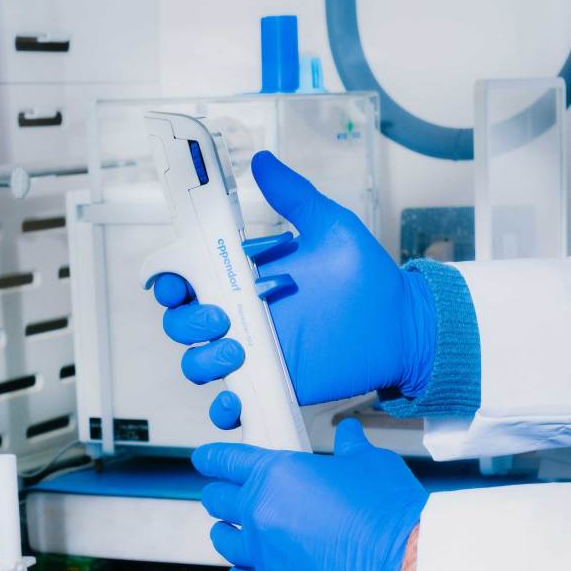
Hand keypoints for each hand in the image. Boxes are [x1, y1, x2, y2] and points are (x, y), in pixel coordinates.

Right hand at [149, 151, 435, 429]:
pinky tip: (236, 402)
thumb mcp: (331, 228)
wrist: (402, 325)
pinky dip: (225, 410)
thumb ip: (294, 198)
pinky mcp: (273, 387)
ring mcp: (254, 355)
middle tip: (221, 317)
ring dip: (202, 362)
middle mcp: (241, 317)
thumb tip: (261, 160)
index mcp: (243, 278)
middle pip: (182, 325)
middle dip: (185, 322)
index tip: (175, 281)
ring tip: (236, 351)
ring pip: (198, 365)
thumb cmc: (367, 276)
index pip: (187, 280)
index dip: (169, 282)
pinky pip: (235, 406)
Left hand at [193, 419, 427, 570]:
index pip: (225, 460)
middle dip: (219, 493)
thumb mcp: (370, 462)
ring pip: (223, 540)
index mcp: (277, 473)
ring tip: (232, 528)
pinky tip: (244, 569)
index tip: (205, 459)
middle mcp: (261, 511)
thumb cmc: (388, 511)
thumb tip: (349, 434)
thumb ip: (350, 447)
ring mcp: (264, 552)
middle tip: (225, 492)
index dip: (210, 457)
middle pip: (217, 499)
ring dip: (226, 531)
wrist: (403, 562)